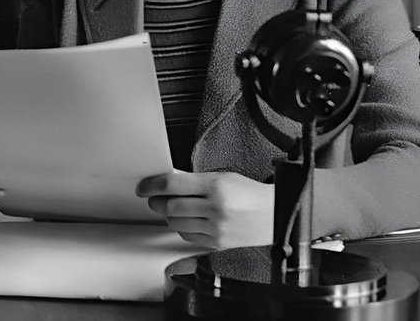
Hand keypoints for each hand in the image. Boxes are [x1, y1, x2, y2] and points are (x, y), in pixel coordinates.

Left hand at [136, 171, 274, 248]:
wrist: (275, 215)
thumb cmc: (251, 194)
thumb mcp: (223, 177)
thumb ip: (194, 180)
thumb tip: (168, 180)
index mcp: (216, 186)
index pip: (172, 185)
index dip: (152, 186)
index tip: (144, 187)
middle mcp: (215, 207)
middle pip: (170, 206)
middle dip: (158, 202)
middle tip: (155, 198)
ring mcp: (216, 227)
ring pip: (176, 223)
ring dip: (169, 215)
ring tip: (173, 208)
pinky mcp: (217, 243)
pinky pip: (187, 237)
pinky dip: (182, 229)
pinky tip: (188, 221)